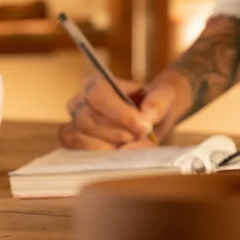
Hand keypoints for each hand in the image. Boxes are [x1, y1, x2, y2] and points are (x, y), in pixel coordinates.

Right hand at [58, 70, 185, 149]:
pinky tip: (118, 155)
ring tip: (130, 145)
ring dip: (107, 146)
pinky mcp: (74, 142)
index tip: (143, 126)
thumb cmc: (155, 104)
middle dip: (115, 133)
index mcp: (97, 83)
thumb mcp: (165, 97)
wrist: (152, 119)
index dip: (120, 113)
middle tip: (138, 138)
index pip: (98, 94)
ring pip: (78, 136)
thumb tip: (145, 116)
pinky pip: (74, 151)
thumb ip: (158, 103)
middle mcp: (79, 101)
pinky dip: (97, 157)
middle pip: (86, 119)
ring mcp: (74, 123)